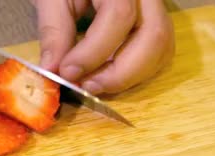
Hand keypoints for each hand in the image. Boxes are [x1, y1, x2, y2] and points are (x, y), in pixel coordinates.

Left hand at [32, 0, 174, 94]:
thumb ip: (54, 29)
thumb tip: (53, 69)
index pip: (119, 16)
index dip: (93, 52)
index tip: (67, 72)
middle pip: (154, 36)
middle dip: (121, 73)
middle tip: (87, 86)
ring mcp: (158, 9)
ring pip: (161, 49)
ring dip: (129, 77)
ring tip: (94, 84)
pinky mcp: (157, 25)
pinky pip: (158, 55)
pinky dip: (134, 73)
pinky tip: (107, 76)